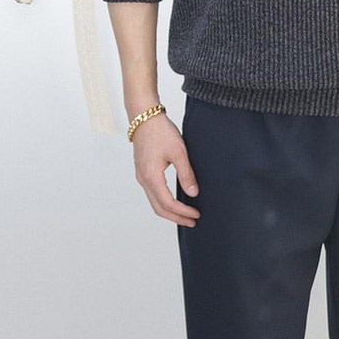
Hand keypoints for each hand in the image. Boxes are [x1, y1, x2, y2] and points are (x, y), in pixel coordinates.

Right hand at [131, 112, 199, 227]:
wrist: (144, 117)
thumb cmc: (160, 131)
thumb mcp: (179, 152)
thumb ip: (186, 174)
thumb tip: (193, 193)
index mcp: (152, 176)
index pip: (168, 203)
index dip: (183, 212)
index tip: (196, 215)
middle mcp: (144, 180)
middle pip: (159, 209)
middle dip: (176, 218)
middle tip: (192, 222)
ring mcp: (141, 177)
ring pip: (154, 203)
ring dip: (170, 212)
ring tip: (185, 216)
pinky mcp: (143, 173)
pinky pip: (152, 194)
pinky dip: (164, 203)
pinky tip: (174, 202)